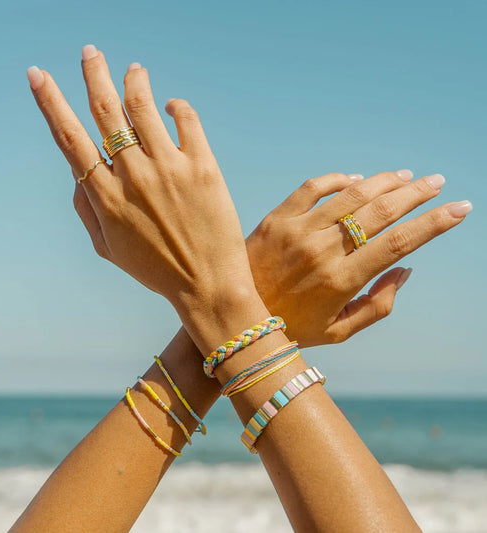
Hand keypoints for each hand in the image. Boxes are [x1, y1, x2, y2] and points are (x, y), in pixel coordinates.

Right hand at [27, 47, 256, 331]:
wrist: (207, 285)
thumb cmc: (156, 269)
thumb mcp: (108, 249)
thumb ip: (85, 210)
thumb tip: (78, 171)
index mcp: (105, 196)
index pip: (70, 138)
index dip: (50, 103)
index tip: (39, 77)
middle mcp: (133, 176)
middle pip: (104, 109)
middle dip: (92, 73)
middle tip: (90, 52)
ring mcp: (169, 168)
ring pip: (143, 105)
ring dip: (134, 80)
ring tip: (133, 69)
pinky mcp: (202, 167)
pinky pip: (186, 119)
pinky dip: (176, 105)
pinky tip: (172, 105)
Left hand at [247, 170, 470, 346]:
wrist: (234, 317)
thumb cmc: (290, 328)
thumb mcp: (339, 331)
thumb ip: (379, 304)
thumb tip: (406, 268)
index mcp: (342, 280)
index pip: (399, 242)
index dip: (435, 223)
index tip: (460, 208)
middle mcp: (323, 251)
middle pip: (380, 211)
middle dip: (416, 194)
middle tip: (436, 183)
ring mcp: (297, 231)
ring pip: (351, 194)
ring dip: (384, 182)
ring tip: (405, 177)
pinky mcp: (276, 219)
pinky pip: (312, 188)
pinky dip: (338, 179)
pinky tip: (355, 181)